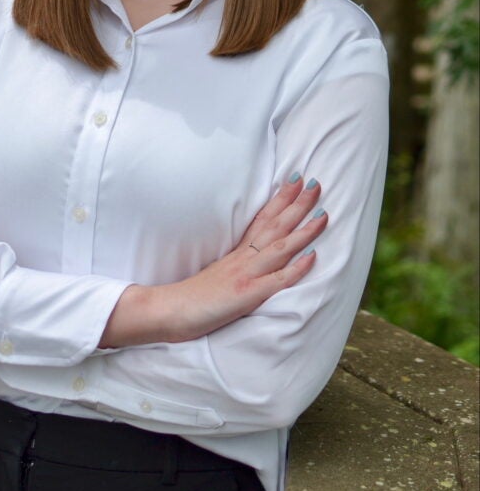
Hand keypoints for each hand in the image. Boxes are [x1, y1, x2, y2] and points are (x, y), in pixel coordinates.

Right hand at [100, 175, 326, 347]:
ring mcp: (246, 275)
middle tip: (315, 183)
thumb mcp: (217, 273)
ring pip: (280, 247)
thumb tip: (251, 257)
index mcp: (237, 254)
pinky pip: (276, 280)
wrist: (167, 310)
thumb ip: (235, 264)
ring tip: (323, 214)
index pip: (262, 219)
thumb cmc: (192, 297)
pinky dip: (296, 268)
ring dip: (304, 230)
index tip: (296, 180)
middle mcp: (243, 258)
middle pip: (274, 225)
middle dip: (297, 204)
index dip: (280, 200)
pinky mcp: (247, 295)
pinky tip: (312, 257)